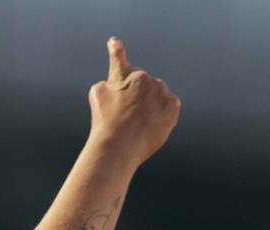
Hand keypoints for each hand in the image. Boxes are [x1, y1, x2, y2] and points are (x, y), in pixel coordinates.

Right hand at [88, 37, 180, 167]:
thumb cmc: (104, 122)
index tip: (114, 42)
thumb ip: (107, 84)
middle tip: (123, 115)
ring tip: (136, 123)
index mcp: (128, 75)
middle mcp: (148, 79)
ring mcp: (163, 93)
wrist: (119, 146)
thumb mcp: (96, 96)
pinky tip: (148, 125)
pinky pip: (168, 106)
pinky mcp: (173, 108)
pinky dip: (160, 114)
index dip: (115, 50)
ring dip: (148, 104)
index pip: (119, 59)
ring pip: (156, 95)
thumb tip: (113, 84)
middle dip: (134, 95)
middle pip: (141, 84)